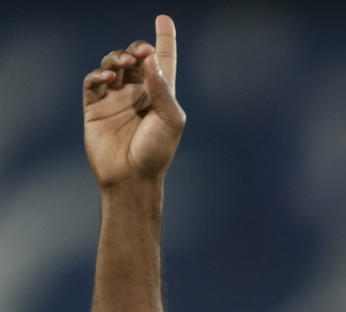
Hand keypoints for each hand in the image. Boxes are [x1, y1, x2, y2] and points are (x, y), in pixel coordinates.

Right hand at [83, 15, 184, 189]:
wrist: (132, 177)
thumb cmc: (157, 151)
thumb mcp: (170, 120)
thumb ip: (162, 89)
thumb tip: (150, 59)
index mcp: (161, 93)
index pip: (163, 60)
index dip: (165, 39)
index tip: (164, 19)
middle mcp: (138, 91)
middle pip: (135, 58)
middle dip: (137, 49)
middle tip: (142, 52)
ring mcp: (115, 97)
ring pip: (113, 64)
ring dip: (118, 58)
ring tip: (125, 63)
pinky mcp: (95, 106)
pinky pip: (94, 81)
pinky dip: (99, 74)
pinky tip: (108, 77)